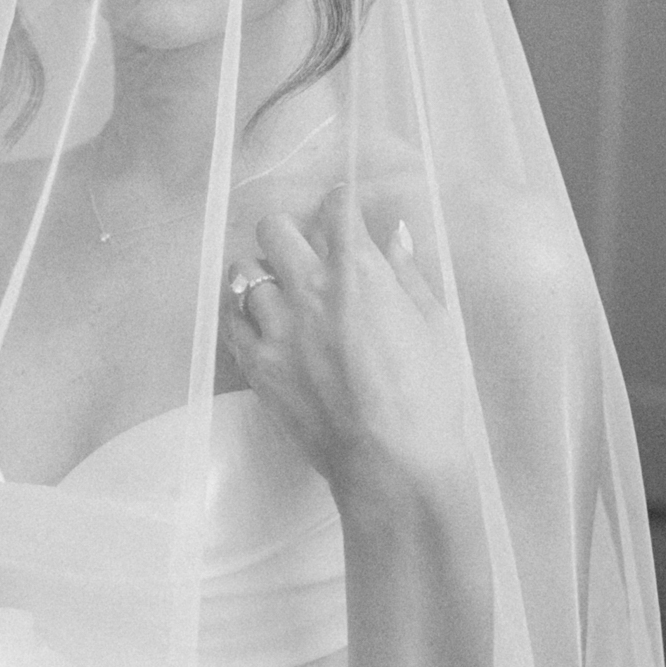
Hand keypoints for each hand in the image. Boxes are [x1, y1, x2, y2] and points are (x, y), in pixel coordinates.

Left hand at [222, 186, 467, 518]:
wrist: (391, 462)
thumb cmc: (428, 396)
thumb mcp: (433, 325)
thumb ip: (406, 274)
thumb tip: (393, 234)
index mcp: (358, 273)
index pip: (335, 209)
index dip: (340, 204)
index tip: (344, 212)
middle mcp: (309, 290)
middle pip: (275, 229)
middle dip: (292, 233)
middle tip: (307, 254)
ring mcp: (276, 328)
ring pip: (245, 272)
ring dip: (264, 275)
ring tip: (280, 292)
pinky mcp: (257, 366)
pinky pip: (231, 321)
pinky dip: (242, 313)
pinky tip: (259, 321)